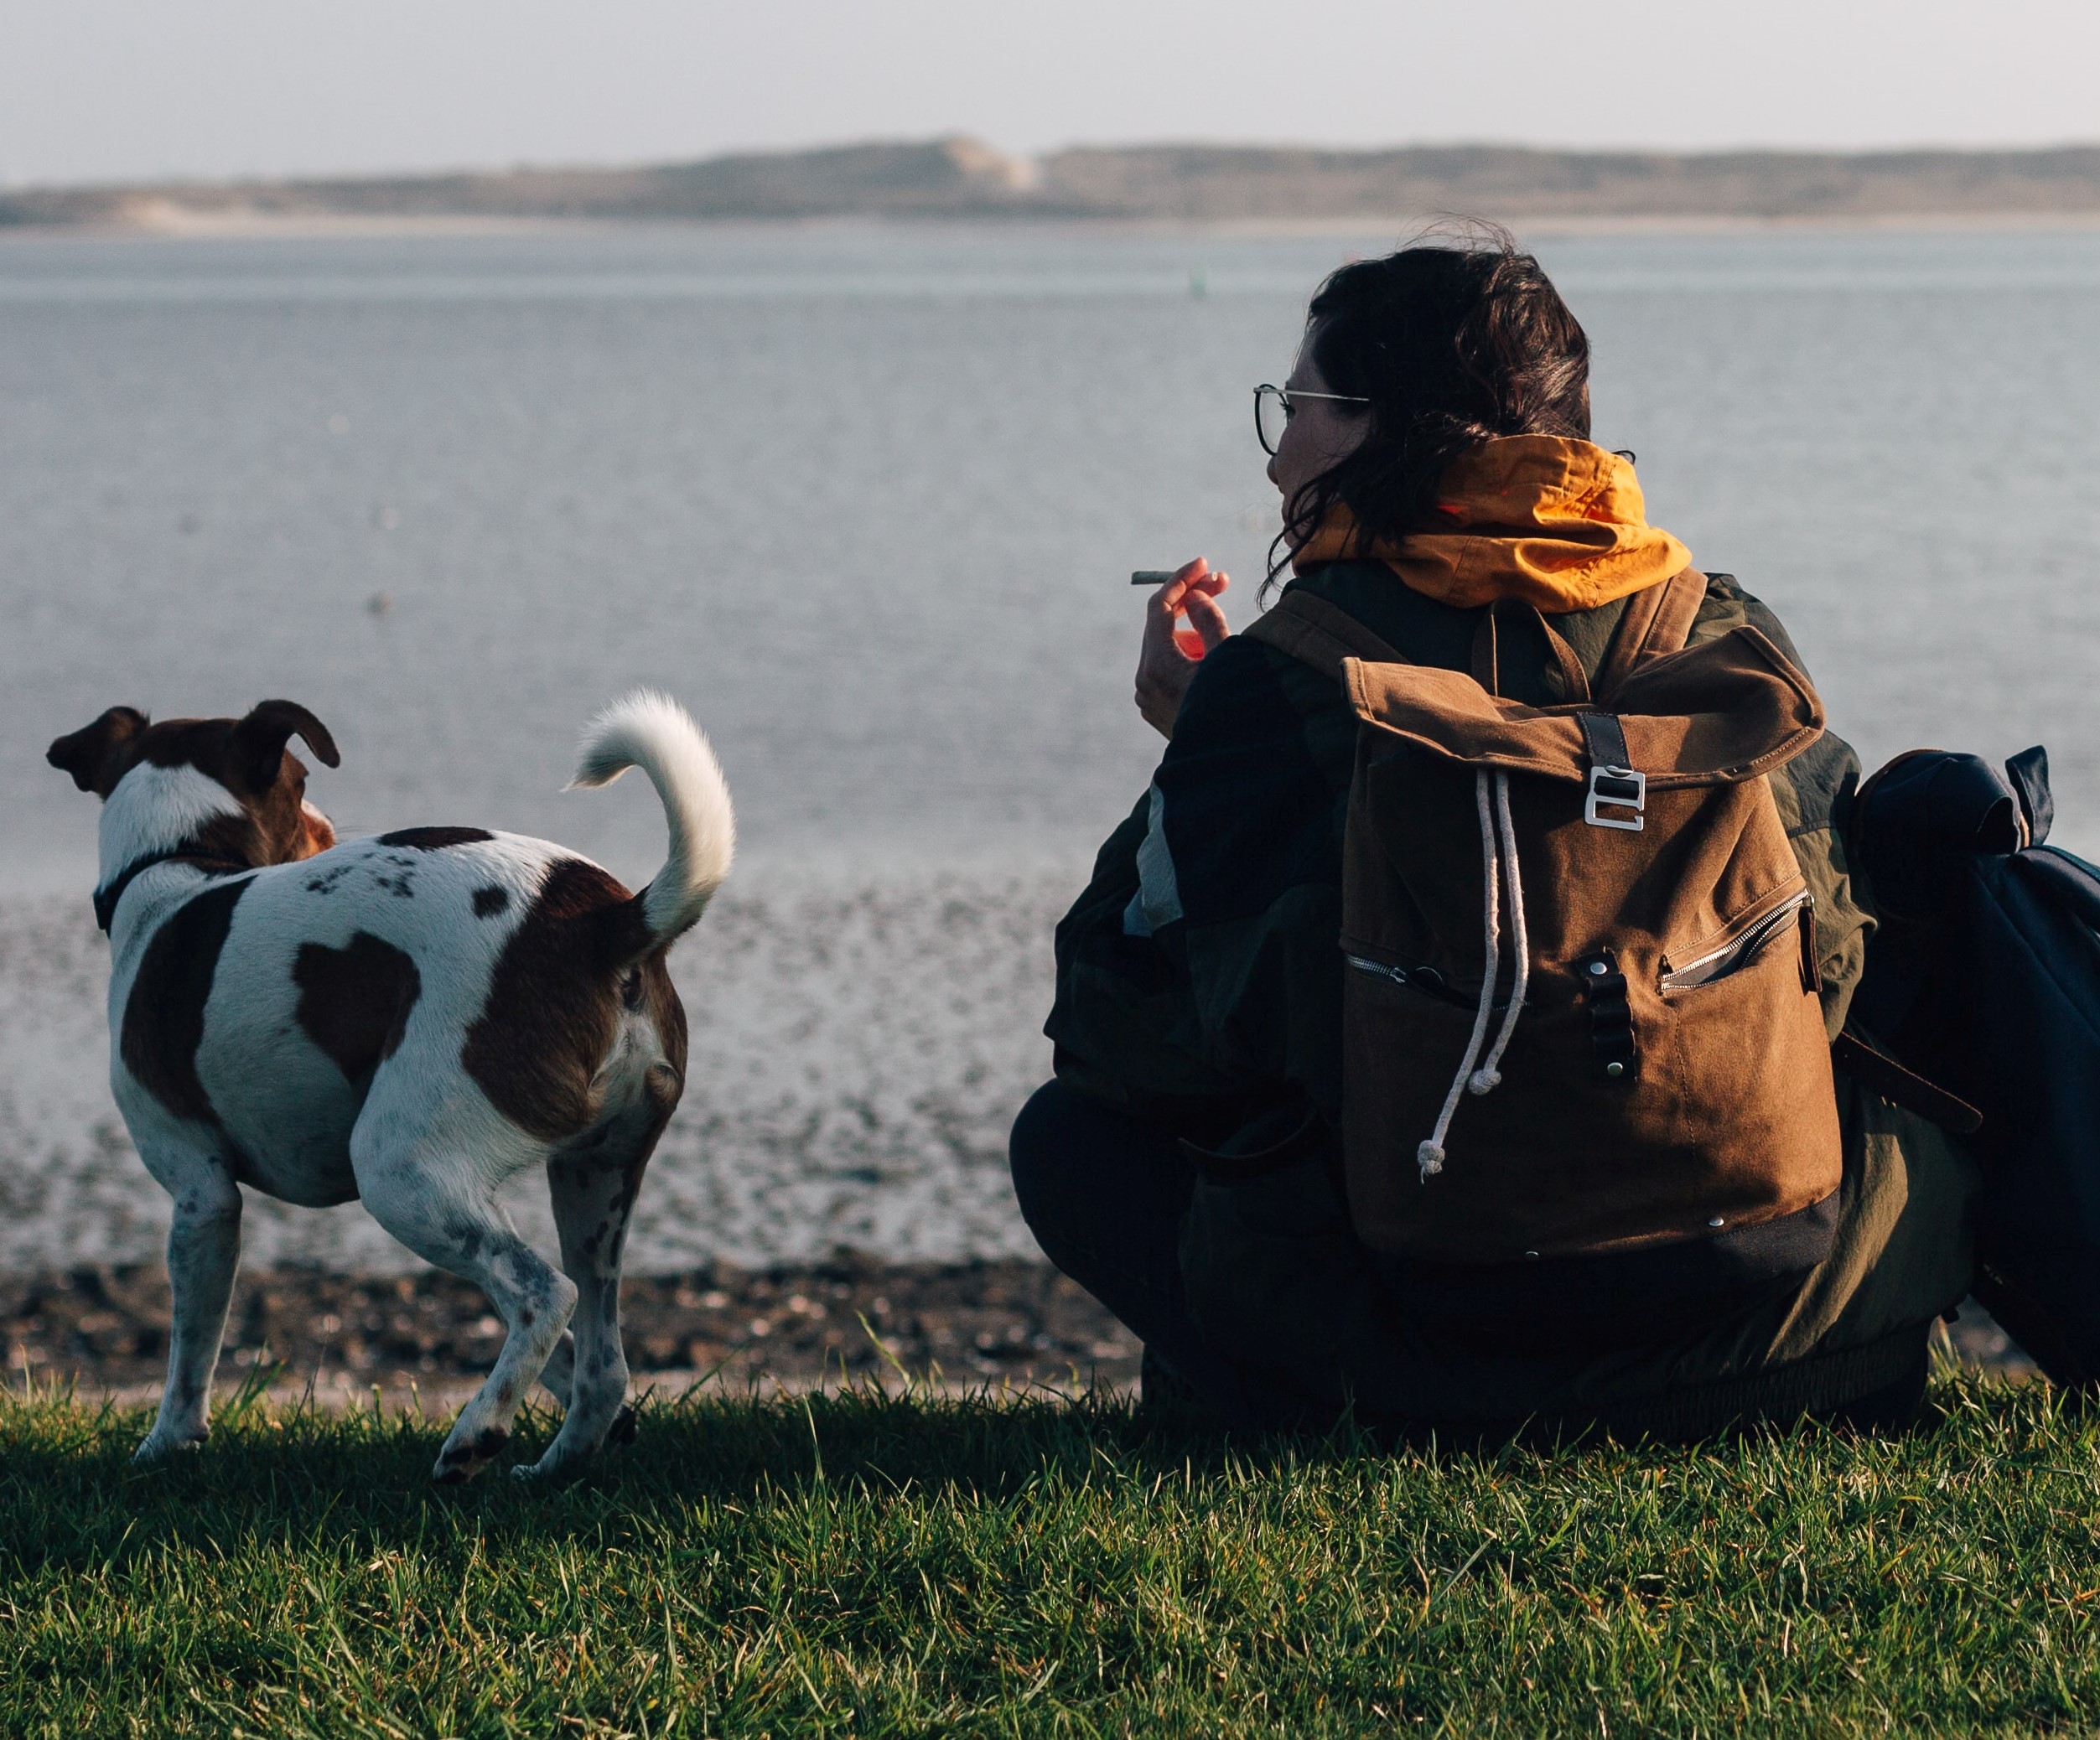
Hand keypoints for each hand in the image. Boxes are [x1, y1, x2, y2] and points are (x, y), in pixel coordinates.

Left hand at [1135, 558, 1230, 738]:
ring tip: (1224, 644)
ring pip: (1166, 646)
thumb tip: (1194, 596)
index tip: (1203, 563)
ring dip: (1193, 631)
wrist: (1228, 763)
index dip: (1181, 580)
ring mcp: (1146, 695)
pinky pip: (1167, 668)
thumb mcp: (1227, 660)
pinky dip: (1186, 655)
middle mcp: (1143, 680)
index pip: (1159, 607)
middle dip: (1191, 601)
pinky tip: (1211, 660)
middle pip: (1161, 624)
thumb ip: (1210, 622)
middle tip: (1222, 582)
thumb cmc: (1234, 710)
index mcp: (1157, 666)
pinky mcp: (1154, 707)